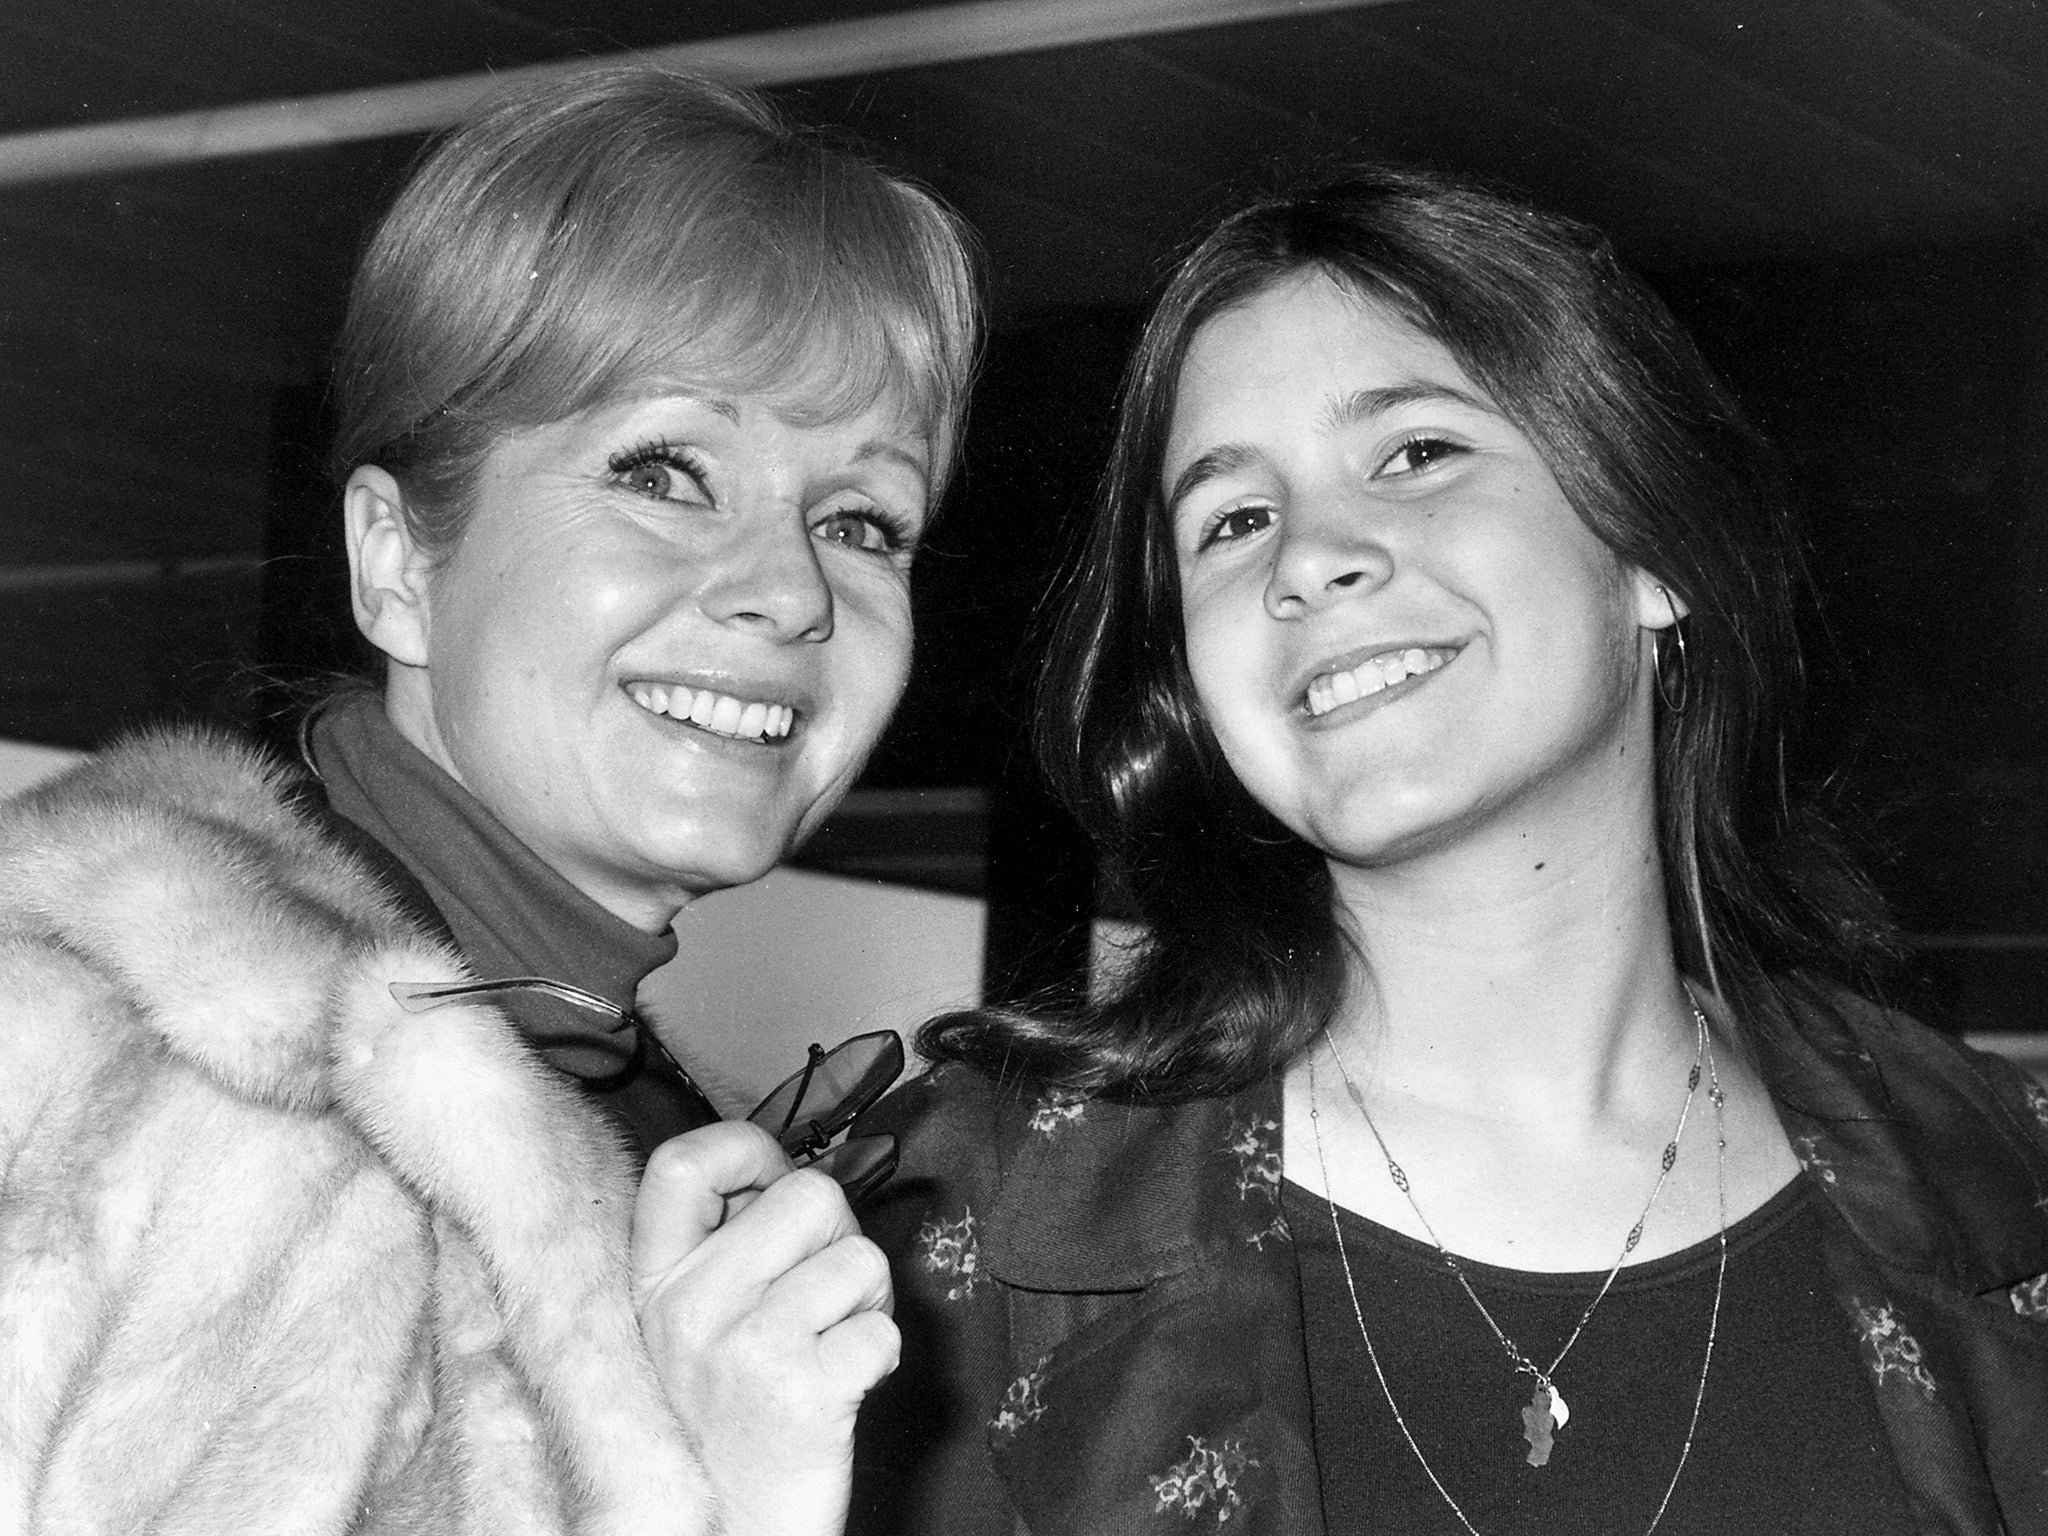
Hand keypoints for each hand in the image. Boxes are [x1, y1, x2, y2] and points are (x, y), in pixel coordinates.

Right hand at [632, 1122, 896, 1535]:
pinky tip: (843, 1388)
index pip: (683, 1161)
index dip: (749, 1150)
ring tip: (829, 1348)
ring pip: (860, 1257)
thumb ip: (722, 1251)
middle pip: (810, 1193)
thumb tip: (786, 1175)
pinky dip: (881, 1357)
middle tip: (822, 1297)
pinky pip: (882, 1330)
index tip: (774, 1186)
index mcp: (654, 1282)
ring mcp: (743, 1347)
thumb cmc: (722, 1432)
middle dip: (839, 1237)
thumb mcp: (686, 1331)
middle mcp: (689, 1306)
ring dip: (867, 1302)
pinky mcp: (800, 1393)